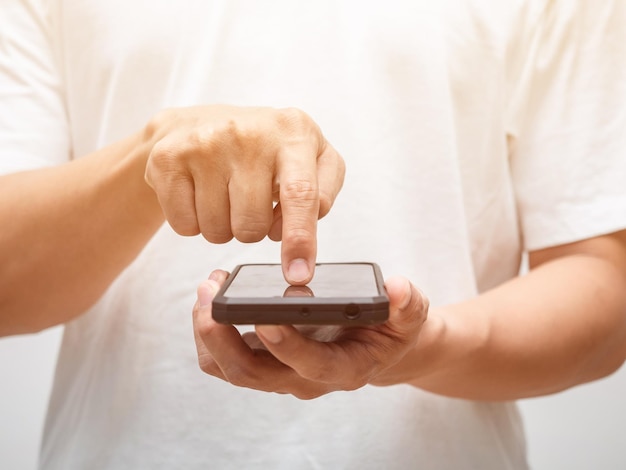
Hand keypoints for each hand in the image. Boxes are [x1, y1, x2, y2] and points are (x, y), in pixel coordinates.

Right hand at [144, 105, 344, 283]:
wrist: (198, 123)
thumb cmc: (264, 150)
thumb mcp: (309, 159)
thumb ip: (320, 196)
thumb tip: (301, 243)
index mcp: (294, 131)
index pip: (301, 194)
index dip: (300, 240)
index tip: (298, 275)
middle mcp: (249, 133)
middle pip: (253, 225)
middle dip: (254, 230)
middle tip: (250, 202)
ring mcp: (206, 144)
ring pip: (218, 231)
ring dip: (223, 227)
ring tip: (225, 194)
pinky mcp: (169, 158)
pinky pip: (185, 226)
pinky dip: (194, 222)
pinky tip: (200, 193)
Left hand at [192, 270, 428, 398]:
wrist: (376, 347)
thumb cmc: (389, 330)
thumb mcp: (409, 315)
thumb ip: (407, 304)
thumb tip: (397, 288)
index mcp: (342, 369)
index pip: (310, 366)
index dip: (287, 346)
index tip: (265, 316)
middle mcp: (305, 379)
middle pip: (253, 374)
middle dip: (224, 338)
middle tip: (210, 295)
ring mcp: (281, 373)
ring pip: (232, 370)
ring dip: (210, 336)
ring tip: (206, 291)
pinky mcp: (265, 360)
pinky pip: (225, 359)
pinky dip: (211, 333)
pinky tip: (214, 298)